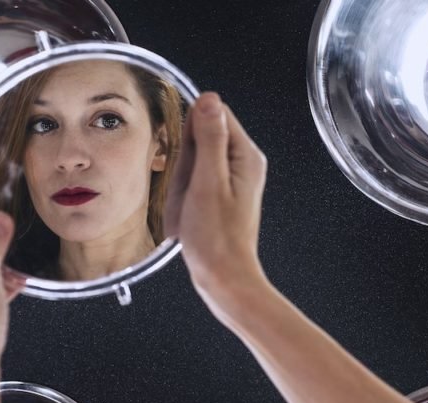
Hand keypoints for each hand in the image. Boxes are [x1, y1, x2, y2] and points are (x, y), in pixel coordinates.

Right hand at [164, 92, 267, 310]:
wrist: (223, 277)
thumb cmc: (216, 238)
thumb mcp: (207, 182)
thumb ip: (209, 139)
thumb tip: (208, 100)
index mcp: (246, 156)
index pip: (215, 115)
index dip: (191, 132)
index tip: (186, 157)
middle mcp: (243, 164)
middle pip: (202, 138)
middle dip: (185, 161)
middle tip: (188, 189)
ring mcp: (231, 180)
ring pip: (193, 161)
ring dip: (181, 181)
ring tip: (188, 205)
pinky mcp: (219, 195)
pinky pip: (192, 181)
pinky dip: (183, 195)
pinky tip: (187, 213)